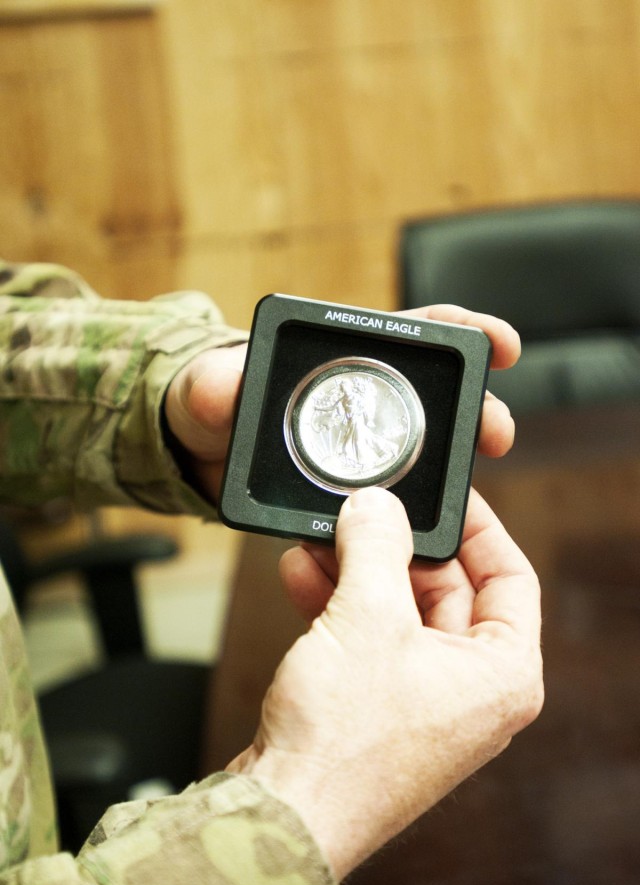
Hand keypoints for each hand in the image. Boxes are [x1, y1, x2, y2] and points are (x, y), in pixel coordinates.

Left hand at [164, 306, 519, 500]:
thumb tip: (218, 391)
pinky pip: (392, 496)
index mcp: (342, 356)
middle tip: (496, 432)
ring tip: (477, 484)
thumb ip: (213, 389)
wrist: (200, 457)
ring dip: (458, 463)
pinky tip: (431, 527)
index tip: (500, 344)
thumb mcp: (207, 392)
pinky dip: (416, 509)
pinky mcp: (355, 486)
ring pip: (427, 450)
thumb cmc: (208, 406)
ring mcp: (364, 444)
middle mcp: (364, 396)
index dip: (465, 332)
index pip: (415, 332)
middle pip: (438, 395)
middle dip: (478, 408)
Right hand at [226, 487, 542, 880]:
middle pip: (445, 591)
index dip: (477, 527)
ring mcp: (421, 704)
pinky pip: (367, 641)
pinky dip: (337, 606)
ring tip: (320, 538)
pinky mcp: (375, 712)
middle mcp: (470, 692)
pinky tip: (301, 574)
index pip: (511, 576)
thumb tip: (377, 505)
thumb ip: (377, 545)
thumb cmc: (343, 745)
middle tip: (363, 511)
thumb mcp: (368, 618)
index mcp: (502, 674)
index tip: (443, 495)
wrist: (282, 818)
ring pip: (398, 613)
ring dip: (357, 572)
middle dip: (396, 547)